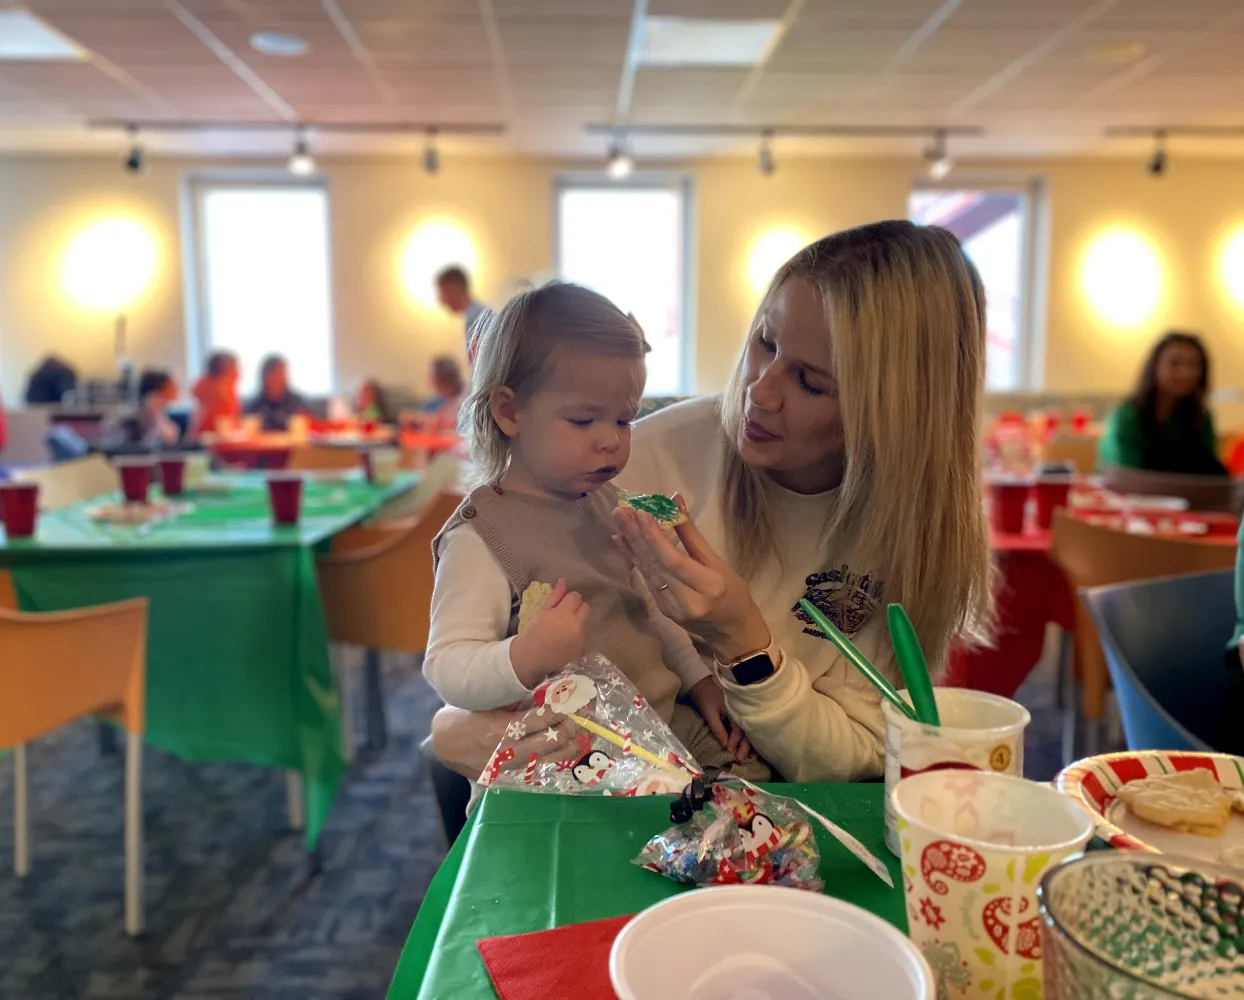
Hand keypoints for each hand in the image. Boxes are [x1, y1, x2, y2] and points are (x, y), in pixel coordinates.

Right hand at [509, 578, 589, 686]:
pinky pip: (584, 638)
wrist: (531, 658)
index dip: (568, 600)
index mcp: (565, 613)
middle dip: (576, 610)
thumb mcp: (543, 612)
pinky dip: (577, 639)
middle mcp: (576, 625)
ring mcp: (581, 639)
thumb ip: (555, 596)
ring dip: (577, 624)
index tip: (560, 607)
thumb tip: (563, 580)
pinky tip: (565, 644)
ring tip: (563, 632)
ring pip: (585, 623)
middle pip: (586, 607)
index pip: (576, 596)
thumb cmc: (534, 632)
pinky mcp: (583, 650)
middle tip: (563, 618)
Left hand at [613, 496, 770, 661]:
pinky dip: (634, 558)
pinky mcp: (662, 610)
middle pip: (656, 564)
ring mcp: (671, 608)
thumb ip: (692, 534)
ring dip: (631, 544)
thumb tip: (674, 501)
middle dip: (636, 535)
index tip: (641, 514)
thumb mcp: (717, 561)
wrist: (731, 631)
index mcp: (708, 586)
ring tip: (619, 520)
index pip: (674, 561)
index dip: (655, 538)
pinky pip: (646, 579)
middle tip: (620, 511)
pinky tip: (622, 541)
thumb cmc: (732, 592)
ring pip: (647, 571)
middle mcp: (687, 600)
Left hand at [686, 676, 752, 762]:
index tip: (732, 753)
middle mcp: (743, 709)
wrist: (702, 681)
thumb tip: (726, 746)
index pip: (739, 730)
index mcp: (736, 709)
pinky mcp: (743, 709)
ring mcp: (744, 708)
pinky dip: (749, 735)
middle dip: (747, 746)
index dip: (736, 742)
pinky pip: (748, 724)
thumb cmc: (705, 697)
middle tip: (743, 759)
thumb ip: (718, 729)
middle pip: (748, 730)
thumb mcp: (709, 714)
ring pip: (751, 728)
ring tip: (752, 757)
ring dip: (751, 743)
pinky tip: (752, 745)